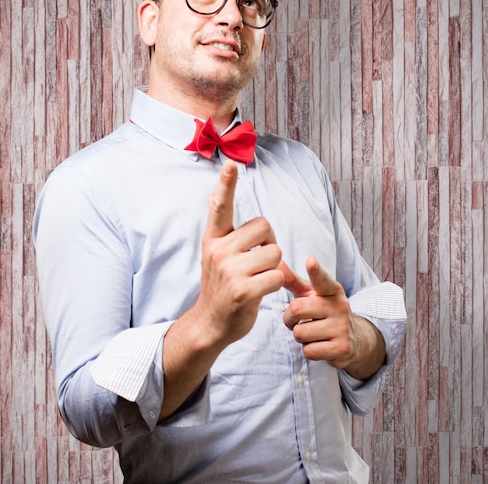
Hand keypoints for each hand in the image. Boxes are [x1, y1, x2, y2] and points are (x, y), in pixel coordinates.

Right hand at [159, 161, 283, 419]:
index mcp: (214, 238)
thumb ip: (220, 225)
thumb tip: (210, 195)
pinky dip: (277, 283)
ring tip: (257, 278)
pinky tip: (261, 291)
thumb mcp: (214, 252)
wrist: (211, 323)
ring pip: (275, 253)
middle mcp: (219, 250)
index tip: (231, 164)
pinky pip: (277, 275)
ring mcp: (229, 271)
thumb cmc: (220, 284)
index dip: (226, 185)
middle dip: (269, 243)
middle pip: (265, 227)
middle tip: (257, 262)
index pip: (221, 206)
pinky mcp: (242, 291)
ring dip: (274, 267)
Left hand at [281, 257, 384, 378]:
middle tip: (297, 320)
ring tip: (311, 333)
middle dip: (289, 318)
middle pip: (296, 309)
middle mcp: (339, 306)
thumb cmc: (324, 311)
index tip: (311, 261)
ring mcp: (342, 327)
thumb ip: (293, 279)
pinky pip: (309, 351)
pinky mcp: (342, 348)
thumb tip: (276, 262)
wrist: (355, 340)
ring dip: (299, 336)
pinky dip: (309, 350)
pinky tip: (319, 345)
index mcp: (331, 289)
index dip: (315, 271)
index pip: (322, 279)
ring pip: (300, 333)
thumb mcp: (312, 294)